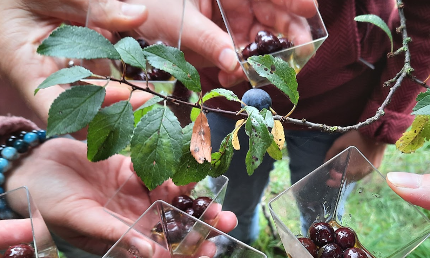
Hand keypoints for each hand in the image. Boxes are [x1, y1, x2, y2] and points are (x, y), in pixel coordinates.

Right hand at [0, 0, 147, 124]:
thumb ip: (94, 6)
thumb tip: (139, 14)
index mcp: (24, 69)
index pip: (58, 112)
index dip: (94, 113)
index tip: (126, 98)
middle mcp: (37, 81)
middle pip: (79, 110)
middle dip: (114, 107)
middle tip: (148, 95)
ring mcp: (48, 76)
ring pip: (86, 96)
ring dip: (115, 92)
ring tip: (145, 87)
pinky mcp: (58, 67)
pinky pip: (85, 79)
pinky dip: (106, 74)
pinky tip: (125, 65)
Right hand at [4, 138, 237, 256]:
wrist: (31, 167)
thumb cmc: (47, 202)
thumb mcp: (81, 220)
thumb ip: (116, 234)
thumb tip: (154, 255)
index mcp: (124, 241)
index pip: (162, 252)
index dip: (187, 253)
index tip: (211, 251)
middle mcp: (135, 220)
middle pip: (176, 225)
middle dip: (202, 223)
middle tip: (227, 220)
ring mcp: (136, 195)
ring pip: (173, 197)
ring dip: (195, 195)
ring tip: (217, 193)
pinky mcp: (133, 169)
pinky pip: (159, 169)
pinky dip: (175, 166)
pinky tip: (194, 163)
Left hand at [129, 0, 316, 86]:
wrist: (120, 21)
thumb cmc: (148, 5)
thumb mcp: (179, 20)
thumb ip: (209, 40)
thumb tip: (235, 64)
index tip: (309, 9)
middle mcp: (232, 3)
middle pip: (272, 15)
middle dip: (287, 36)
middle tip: (298, 55)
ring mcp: (227, 24)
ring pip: (258, 41)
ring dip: (262, 59)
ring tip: (255, 73)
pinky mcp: (218, 45)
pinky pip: (239, 59)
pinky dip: (239, 71)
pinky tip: (232, 78)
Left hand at [324, 130, 386, 186]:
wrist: (377, 129)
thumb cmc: (357, 135)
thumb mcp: (341, 141)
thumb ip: (332, 152)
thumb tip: (325, 161)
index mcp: (356, 166)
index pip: (344, 178)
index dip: (335, 177)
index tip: (330, 172)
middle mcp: (365, 170)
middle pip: (350, 180)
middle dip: (340, 179)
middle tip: (332, 176)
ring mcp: (371, 169)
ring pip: (358, 177)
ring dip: (348, 177)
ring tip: (341, 173)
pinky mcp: (376, 166)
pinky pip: (364, 173)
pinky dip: (356, 173)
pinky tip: (351, 169)